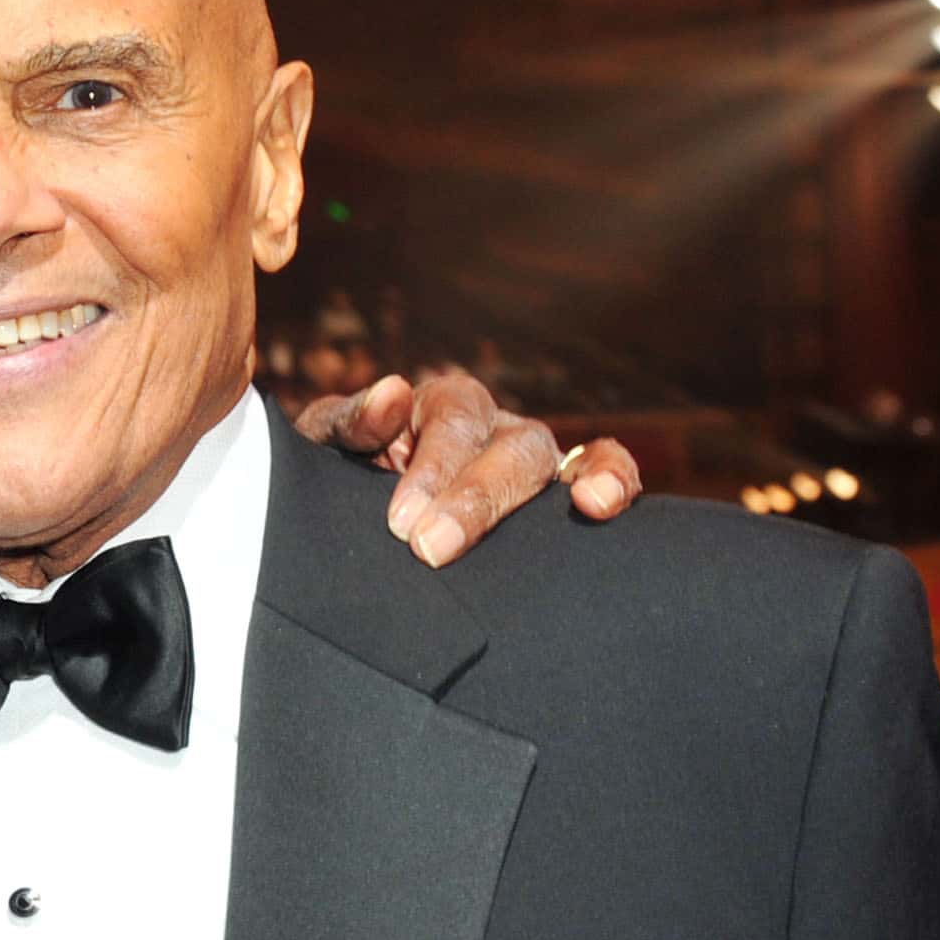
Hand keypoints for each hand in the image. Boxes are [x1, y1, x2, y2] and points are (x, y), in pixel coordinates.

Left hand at [294, 369, 643, 568]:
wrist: (349, 523)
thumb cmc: (338, 477)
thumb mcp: (325, 447)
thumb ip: (350, 421)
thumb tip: (393, 392)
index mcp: (439, 405)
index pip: (452, 420)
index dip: (433, 468)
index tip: (401, 523)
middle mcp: (492, 426)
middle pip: (509, 445)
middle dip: (477, 497)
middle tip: (431, 547)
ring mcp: (528, 461)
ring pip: (553, 460)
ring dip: (568, 484)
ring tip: (586, 506)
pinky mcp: (556, 499)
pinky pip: (602, 473)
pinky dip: (614, 479)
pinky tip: (604, 506)